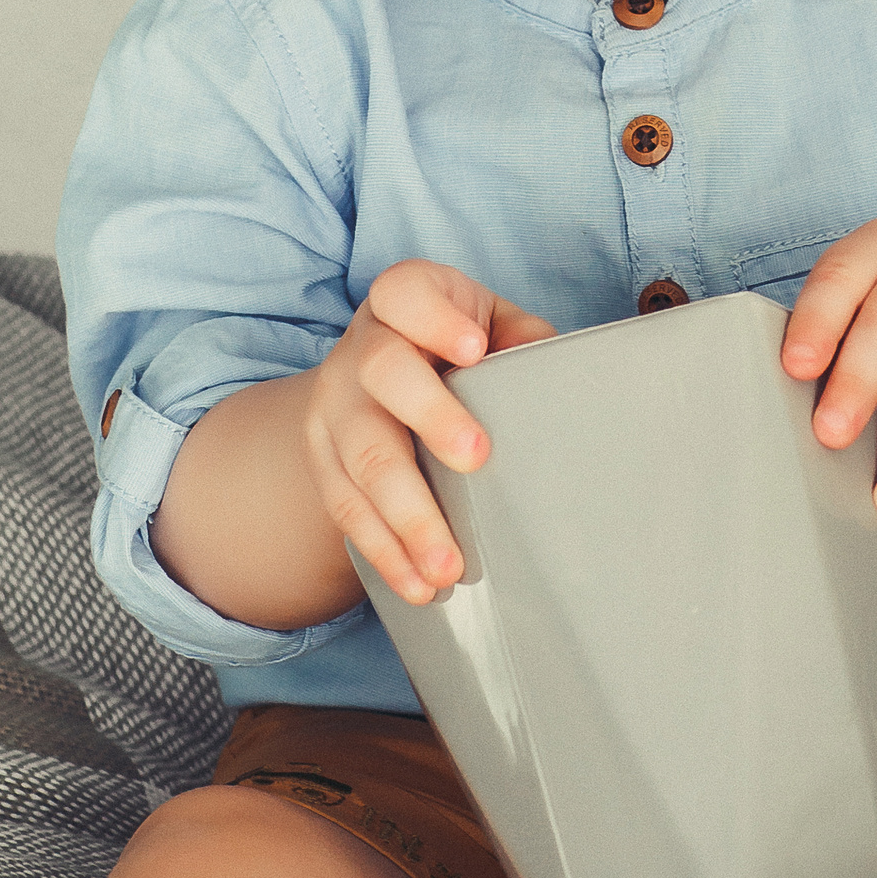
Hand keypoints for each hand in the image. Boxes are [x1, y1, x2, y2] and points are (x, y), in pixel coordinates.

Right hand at [303, 260, 552, 604]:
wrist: (373, 374)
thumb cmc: (454, 344)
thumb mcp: (488, 322)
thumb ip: (521, 338)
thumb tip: (554, 370)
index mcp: (401, 300)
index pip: (404, 293)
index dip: (434, 318)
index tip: (474, 350)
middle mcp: (357, 349)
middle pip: (381, 376)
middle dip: (429, 418)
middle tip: (477, 459)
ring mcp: (333, 407)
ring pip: (362, 459)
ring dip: (405, 516)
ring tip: (448, 566)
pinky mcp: (322, 461)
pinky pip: (346, 509)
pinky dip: (384, 552)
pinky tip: (417, 584)